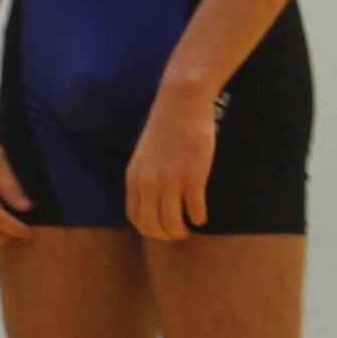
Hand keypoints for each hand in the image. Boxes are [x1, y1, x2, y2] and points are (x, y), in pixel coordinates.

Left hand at [123, 88, 217, 242]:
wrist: (181, 102)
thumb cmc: (165, 127)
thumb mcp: (144, 156)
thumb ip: (145, 178)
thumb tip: (152, 203)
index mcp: (134, 178)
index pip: (135, 218)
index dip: (150, 230)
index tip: (163, 228)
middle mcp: (148, 183)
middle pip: (152, 227)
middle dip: (166, 235)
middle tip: (179, 232)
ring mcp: (170, 181)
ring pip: (172, 225)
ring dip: (182, 231)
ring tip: (190, 225)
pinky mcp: (193, 177)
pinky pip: (195, 211)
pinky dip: (199, 218)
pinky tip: (202, 214)